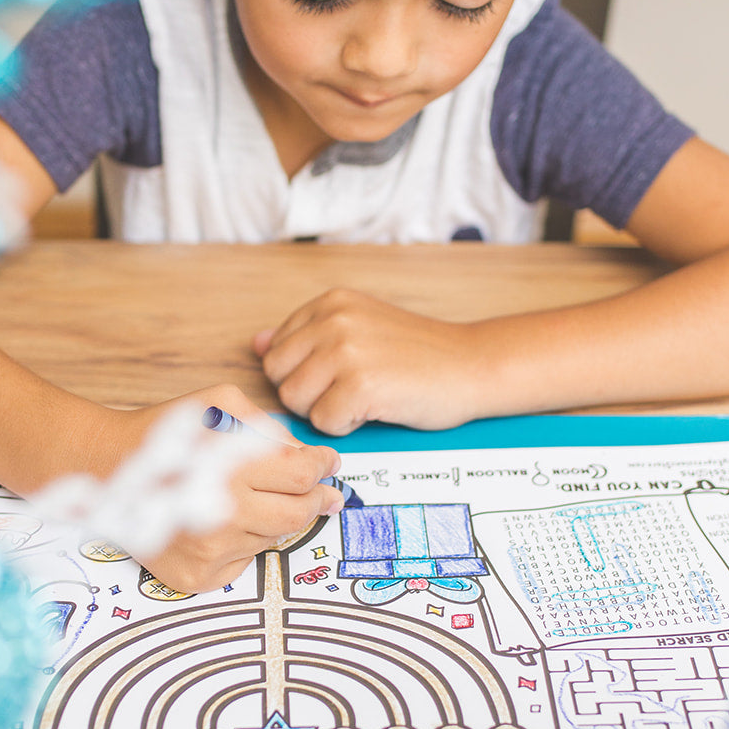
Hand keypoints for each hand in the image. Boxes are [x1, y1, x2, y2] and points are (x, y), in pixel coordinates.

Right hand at [111, 384, 344, 593]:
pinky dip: (247, 540)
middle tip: (327, 493)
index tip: (330, 464)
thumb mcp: (219, 404)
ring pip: (273, 537)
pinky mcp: (199, 577)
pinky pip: (246, 560)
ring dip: (276, 517)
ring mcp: (210, 551)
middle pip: (297, 513)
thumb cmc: (164, 434)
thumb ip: (268, 426)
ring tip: (256, 497)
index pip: (299, 474)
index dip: (321, 466)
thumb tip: (304, 455)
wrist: (107, 471)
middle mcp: (222, 514)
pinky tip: (226, 521)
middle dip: (318, 498)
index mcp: (229, 467)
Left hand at [253, 290, 480, 433]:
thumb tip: (256, 344)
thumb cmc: (418, 354)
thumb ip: (306, 335)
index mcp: (330, 302)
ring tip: (365, 397)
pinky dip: (347, 426)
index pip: (275, 351)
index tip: (339, 375)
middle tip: (351, 389)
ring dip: (327, 411)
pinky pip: (324, 422)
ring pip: (296, 401)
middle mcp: (334, 320)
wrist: (472, 365)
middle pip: (279, 377)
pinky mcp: (360, 385)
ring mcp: (346, 351)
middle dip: (308, 394)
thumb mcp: (358, 328)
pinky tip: (377, 408)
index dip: (303, 374)